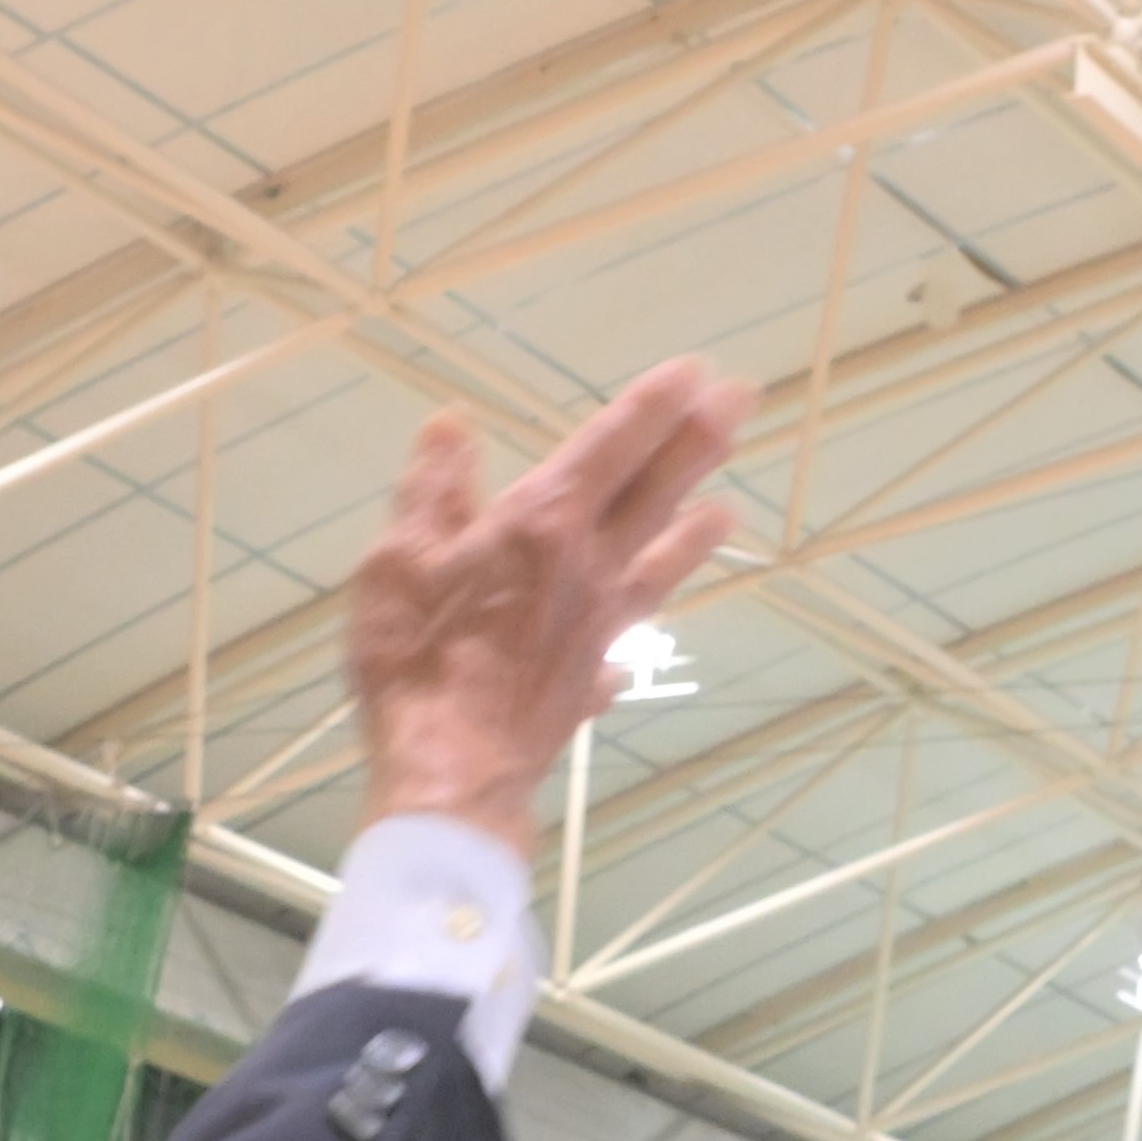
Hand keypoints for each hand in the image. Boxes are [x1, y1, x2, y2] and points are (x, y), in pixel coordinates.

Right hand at [344, 364, 749, 850]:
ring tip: (727, 510)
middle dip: (699, 440)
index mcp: (543, 524)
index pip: (612, 447)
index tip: (695, 370)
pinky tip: (632, 650)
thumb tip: (450, 426)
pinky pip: (623, 643)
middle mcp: (588, 567)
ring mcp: (598, 626)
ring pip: (658, 565)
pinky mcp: (589, 679)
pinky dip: (633, 634)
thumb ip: (431, 491)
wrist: (452, 770)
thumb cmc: (419, 659)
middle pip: (656, 493)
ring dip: (694, 532)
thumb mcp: (399, 559)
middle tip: (742, 400)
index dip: (654, 405)